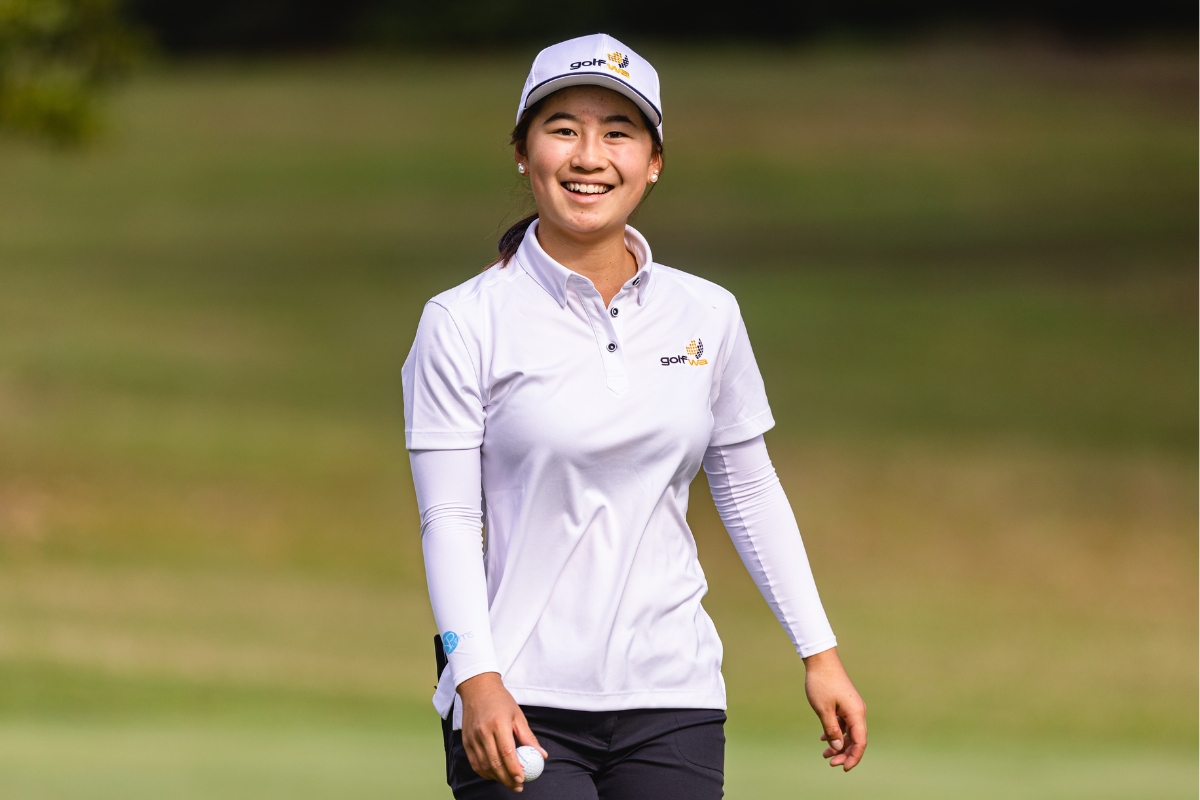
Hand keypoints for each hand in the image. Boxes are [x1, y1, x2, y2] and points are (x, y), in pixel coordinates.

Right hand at [457, 672, 547, 791]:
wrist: (477, 688)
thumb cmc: (501, 701)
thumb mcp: (518, 716)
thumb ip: (528, 737)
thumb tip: (542, 755)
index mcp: (498, 724)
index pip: (506, 752)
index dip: (514, 769)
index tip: (522, 779)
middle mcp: (483, 732)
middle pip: (495, 763)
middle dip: (507, 779)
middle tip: (518, 786)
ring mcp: (472, 738)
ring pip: (484, 766)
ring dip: (497, 778)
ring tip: (509, 783)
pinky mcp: (466, 741)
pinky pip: (475, 763)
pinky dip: (485, 772)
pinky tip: (495, 775)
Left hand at [802, 647, 866, 770]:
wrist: (820, 660)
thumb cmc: (822, 683)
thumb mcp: (823, 710)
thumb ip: (832, 730)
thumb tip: (838, 748)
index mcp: (856, 713)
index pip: (860, 742)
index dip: (853, 757)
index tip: (843, 768)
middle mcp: (857, 712)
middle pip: (856, 739)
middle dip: (845, 753)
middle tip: (830, 763)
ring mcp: (851, 708)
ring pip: (849, 732)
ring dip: (839, 744)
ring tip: (825, 755)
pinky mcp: (844, 704)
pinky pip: (844, 723)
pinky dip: (836, 732)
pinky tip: (823, 738)